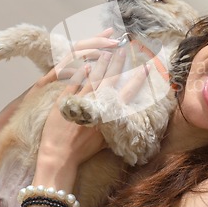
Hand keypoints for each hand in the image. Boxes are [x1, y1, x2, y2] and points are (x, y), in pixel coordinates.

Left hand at [32, 28, 148, 190]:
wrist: (60, 156)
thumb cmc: (84, 150)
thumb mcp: (106, 138)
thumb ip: (114, 123)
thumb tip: (124, 113)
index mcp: (110, 114)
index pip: (128, 93)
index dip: (138, 80)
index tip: (146, 68)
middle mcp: (97, 106)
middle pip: (111, 80)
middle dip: (118, 64)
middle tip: (123, 50)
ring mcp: (81, 101)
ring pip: (93, 78)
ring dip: (101, 64)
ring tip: (107, 52)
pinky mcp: (66, 101)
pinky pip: (74, 83)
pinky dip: (80, 73)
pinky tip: (86, 64)